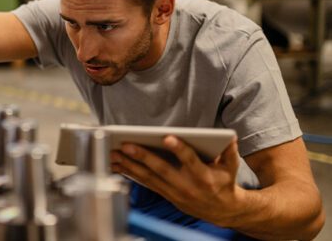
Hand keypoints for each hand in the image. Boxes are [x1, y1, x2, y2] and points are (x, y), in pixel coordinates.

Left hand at [110, 136, 242, 226]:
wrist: (222, 210)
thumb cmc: (224, 182)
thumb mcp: (231, 167)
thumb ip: (229, 151)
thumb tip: (228, 135)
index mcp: (203, 176)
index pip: (190, 160)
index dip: (179, 149)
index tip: (167, 137)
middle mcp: (187, 186)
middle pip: (162, 170)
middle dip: (143, 157)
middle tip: (126, 145)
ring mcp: (174, 193)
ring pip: (149, 178)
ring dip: (129, 166)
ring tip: (115, 154)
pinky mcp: (166, 196)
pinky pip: (146, 184)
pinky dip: (131, 174)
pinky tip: (119, 165)